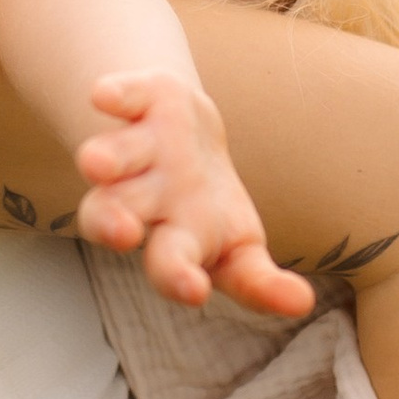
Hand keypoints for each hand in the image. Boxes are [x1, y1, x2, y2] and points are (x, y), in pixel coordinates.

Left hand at [76, 70, 316, 318]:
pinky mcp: (141, 101)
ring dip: (108, 159)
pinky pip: (124, 96)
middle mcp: (147, 199)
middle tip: (125, 233)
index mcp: (178, 240)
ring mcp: (140, 149)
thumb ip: (259, 281)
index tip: (195, 290)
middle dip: (118, 225)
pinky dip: (116, 94)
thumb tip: (301, 305)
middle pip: (122, 216)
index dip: (180, 278)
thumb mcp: (238, 248)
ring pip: (115, 157)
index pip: (171, 267)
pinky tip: (103, 96)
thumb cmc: (208, 209)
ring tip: (97, 163)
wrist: (179, 139)